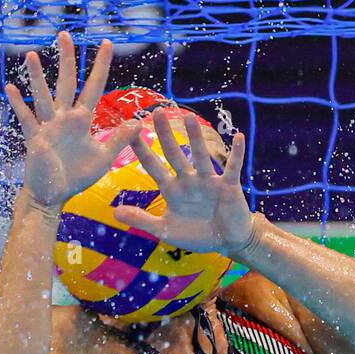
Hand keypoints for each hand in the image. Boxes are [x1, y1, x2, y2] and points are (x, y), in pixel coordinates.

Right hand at [5, 30, 142, 209]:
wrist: (54, 195)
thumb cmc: (76, 176)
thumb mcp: (103, 157)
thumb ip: (119, 140)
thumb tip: (138, 122)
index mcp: (82, 120)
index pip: (94, 87)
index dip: (101, 66)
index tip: (107, 43)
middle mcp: (64, 118)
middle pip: (67, 83)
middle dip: (67, 59)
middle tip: (65, 34)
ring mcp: (48, 126)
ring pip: (43, 96)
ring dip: (38, 77)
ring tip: (32, 55)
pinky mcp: (35, 139)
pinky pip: (27, 119)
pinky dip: (19, 104)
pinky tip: (10, 88)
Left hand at [113, 109, 258, 260]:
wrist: (227, 242)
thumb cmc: (197, 234)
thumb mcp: (166, 230)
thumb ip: (142, 220)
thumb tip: (115, 213)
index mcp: (173, 190)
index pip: (154, 167)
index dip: (142, 151)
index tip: (129, 133)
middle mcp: (189, 181)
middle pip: (175, 155)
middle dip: (165, 135)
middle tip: (157, 112)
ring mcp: (209, 182)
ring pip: (201, 157)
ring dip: (196, 138)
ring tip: (189, 118)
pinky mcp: (229, 186)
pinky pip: (233, 167)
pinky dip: (237, 154)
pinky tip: (239, 136)